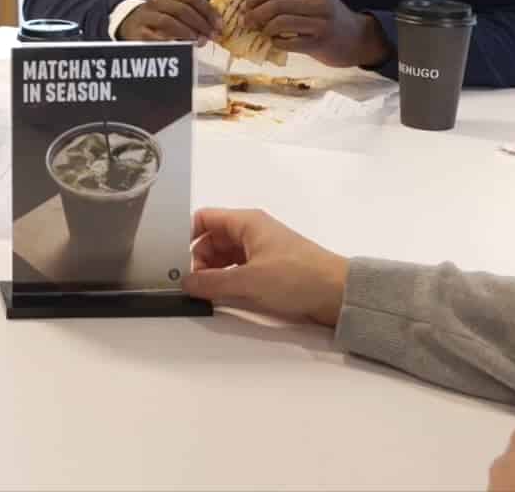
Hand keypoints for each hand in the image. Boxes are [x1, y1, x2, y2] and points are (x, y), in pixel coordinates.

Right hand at [117, 0, 220, 41]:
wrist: (130, 23)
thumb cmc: (160, 16)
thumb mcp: (175, 8)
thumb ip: (194, 12)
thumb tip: (216, 25)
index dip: (209, 12)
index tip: (219, 25)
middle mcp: (155, 0)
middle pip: (182, 10)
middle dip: (200, 24)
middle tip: (212, 36)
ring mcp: (145, 16)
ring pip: (169, 22)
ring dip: (188, 33)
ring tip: (199, 41)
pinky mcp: (138, 32)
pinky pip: (156, 37)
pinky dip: (171, 42)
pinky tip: (182, 48)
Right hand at [181, 208, 348, 325]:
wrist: (339, 294)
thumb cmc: (296, 278)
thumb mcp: (248, 281)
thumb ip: (212, 282)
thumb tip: (185, 283)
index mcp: (246, 222)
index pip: (204, 219)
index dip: (186, 236)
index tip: (175, 260)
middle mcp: (252, 231)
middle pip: (212, 239)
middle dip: (198, 259)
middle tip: (191, 283)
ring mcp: (261, 249)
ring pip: (224, 256)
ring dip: (213, 272)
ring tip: (204, 292)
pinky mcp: (270, 267)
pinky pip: (238, 268)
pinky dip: (227, 279)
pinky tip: (223, 295)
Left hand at [240, 0, 390, 66]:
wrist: (361, 39)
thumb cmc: (332, 21)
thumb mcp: (316, 3)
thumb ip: (292, 1)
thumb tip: (257, 2)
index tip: (245, 6)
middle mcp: (318, 4)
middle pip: (276, 6)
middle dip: (256, 14)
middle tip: (247, 22)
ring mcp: (320, 24)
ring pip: (280, 23)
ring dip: (265, 29)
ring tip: (263, 33)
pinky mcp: (319, 43)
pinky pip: (288, 43)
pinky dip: (276, 43)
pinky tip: (275, 43)